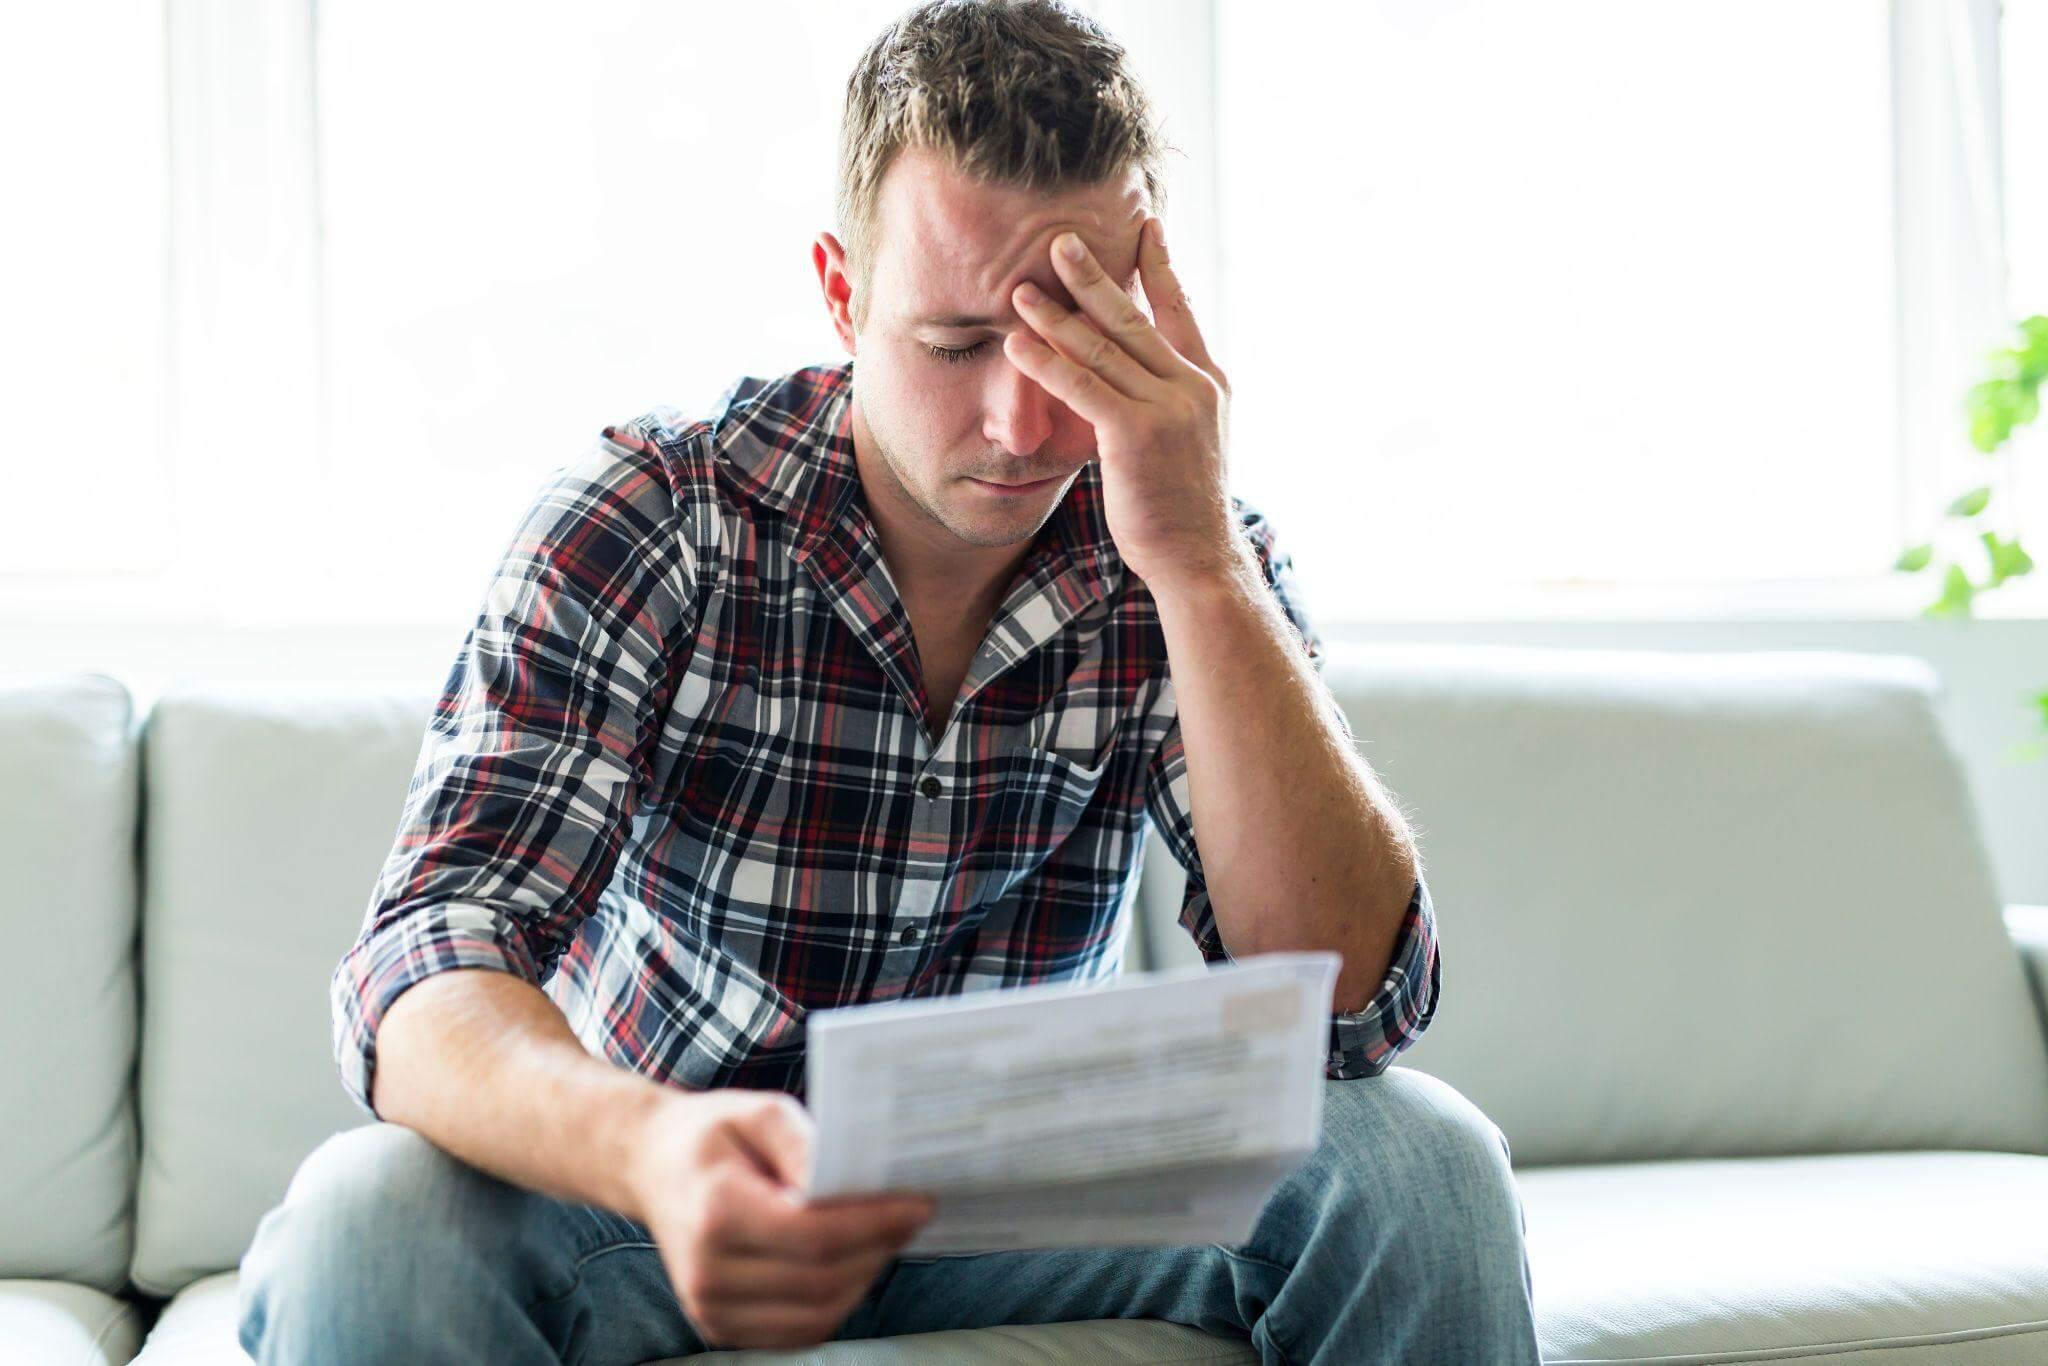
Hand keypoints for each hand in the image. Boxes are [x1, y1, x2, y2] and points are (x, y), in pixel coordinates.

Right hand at [625, 1087, 935, 1350]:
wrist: (651, 1166)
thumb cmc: (710, 1136)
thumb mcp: (757, 1111)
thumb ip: (804, 1143)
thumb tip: (849, 1181)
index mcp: (717, 1212)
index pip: (813, 1235)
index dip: (874, 1224)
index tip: (920, 1203)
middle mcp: (708, 1272)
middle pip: (821, 1281)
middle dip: (879, 1250)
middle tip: (910, 1217)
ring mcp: (711, 1308)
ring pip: (817, 1315)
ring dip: (864, 1279)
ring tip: (884, 1239)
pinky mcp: (720, 1326)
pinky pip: (798, 1332)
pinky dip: (836, 1304)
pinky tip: (850, 1266)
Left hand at [1003, 217, 1244, 593]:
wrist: (1197, 555)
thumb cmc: (1182, 505)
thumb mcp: (1188, 440)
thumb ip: (1164, 400)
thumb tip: (1128, 376)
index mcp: (1206, 382)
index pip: (1180, 310)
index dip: (1159, 266)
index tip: (1145, 226)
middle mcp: (1190, 386)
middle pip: (1133, 317)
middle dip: (1093, 276)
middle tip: (1060, 239)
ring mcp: (1166, 407)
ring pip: (1101, 347)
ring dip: (1056, 314)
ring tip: (1020, 288)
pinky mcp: (1135, 433)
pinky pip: (1081, 386)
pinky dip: (1045, 361)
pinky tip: (1016, 343)